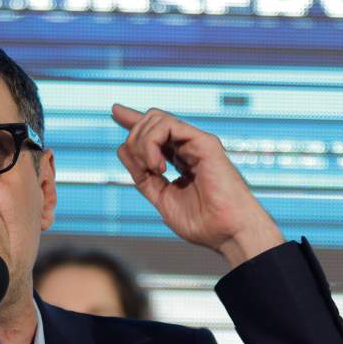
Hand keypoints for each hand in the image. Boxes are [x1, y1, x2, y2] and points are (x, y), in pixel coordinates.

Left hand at [111, 104, 284, 266]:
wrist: (227, 232)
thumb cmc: (203, 223)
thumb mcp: (162, 198)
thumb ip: (143, 177)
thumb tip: (123, 150)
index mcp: (180, 161)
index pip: (154, 134)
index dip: (133, 121)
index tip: (115, 111)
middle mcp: (188, 148)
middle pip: (149, 122)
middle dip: (133, 140)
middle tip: (141, 168)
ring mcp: (196, 143)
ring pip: (156, 119)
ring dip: (142, 143)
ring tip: (151, 169)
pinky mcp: (204, 142)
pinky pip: (168, 125)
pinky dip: (153, 144)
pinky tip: (157, 166)